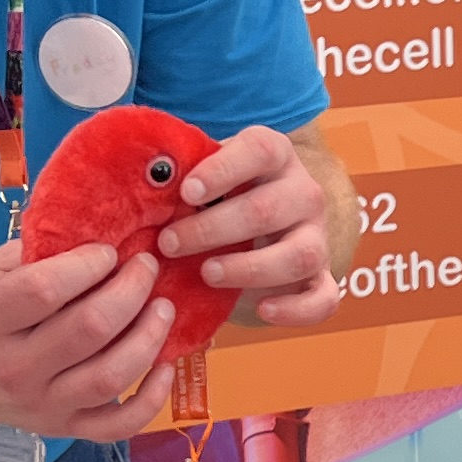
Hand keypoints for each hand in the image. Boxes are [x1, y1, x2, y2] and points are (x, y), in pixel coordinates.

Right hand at [0, 240, 180, 441]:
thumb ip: (40, 252)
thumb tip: (104, 229)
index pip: (46, 289)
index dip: (89, 264)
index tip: (108, 251)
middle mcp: (13, 366)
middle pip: (89, 330)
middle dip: (131, 291)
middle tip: (147, 267)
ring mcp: (40, 403)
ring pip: (109, 377)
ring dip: (148, 338)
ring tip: (163, 308)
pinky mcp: (62, 428)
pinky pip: (116, 426)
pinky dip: (150, 401)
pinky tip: (166, 365)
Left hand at [154, 122, 341, 329]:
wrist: (259, 224)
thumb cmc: (219, 196)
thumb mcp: (204, 178)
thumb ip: (180, 176)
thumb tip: (137, 183)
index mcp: (275, 156)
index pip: (260, 150)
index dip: (224, 170)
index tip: (187, 191)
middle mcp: (303, 193)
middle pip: (268, 209)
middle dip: (213, 229)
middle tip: (169, 243)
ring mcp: (316, 236)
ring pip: (299, 255)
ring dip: (250, 267)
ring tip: (207, 273)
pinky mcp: (320, 276)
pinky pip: (323, 297)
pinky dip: (297, 309)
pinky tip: (263, 310)